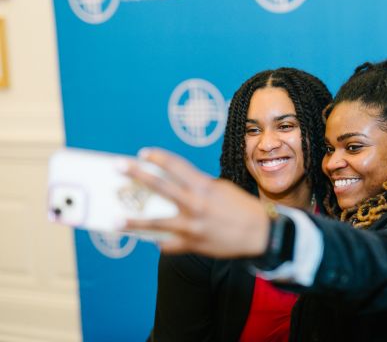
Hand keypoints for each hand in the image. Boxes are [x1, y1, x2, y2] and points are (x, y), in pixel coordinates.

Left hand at [124, 148, 269, 257]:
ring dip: (132, 222)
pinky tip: (154, 239)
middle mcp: (194, 204)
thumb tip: (178, 188)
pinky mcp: (193, 244)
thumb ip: (200, 188)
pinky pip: (169, 244)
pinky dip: (162, 241)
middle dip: (136, 174)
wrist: (260, 234)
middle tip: (118, 167)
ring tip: (114, 220)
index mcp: (204, 186)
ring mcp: (191, 226)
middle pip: (159, 186)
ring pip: (155, 223)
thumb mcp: (222, 190)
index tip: (143, 154)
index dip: (158, 158)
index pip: (176, 166)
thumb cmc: (243, 208)